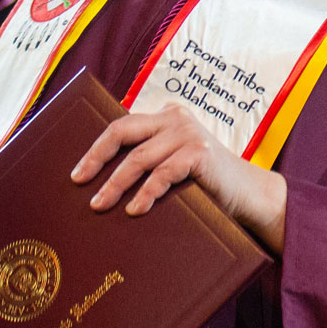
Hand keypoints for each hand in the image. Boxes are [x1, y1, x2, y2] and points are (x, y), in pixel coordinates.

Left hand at [71, 103, 286, 250]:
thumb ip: (150, 159)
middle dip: (96, 159)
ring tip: (100, 206)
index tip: (77, 174)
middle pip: (122, 132)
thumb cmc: (205, 184)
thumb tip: (101, 182)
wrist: (249, 194)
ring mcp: (188, 133)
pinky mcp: (200, 153)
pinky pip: (163, 174)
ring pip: (139, 158)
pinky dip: (146, 194)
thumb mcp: (174, 163)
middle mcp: (175, 118)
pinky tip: (135, 210)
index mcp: (165, 116)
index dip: (96, 149)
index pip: (121, 127)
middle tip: (80, 183)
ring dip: (116, 185)